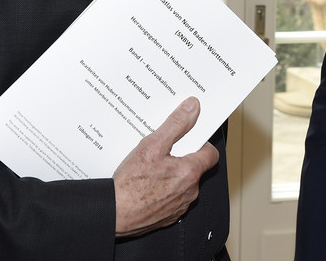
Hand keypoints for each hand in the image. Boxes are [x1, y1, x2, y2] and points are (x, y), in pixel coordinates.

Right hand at [112, 97, 217, 236]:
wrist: (114, 214)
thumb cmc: (130, 185)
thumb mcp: (152, 145)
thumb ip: (176, 124)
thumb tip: (191, 108)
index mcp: (190, 173)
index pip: (210, 153)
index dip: (201, 143)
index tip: (190, 137)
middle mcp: (189, 192)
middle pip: (195, 167)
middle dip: (181, 157)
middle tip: (163, 150)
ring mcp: (180, 206)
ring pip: (183, 183)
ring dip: (172, 174)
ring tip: (151, 168)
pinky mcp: (169, 216)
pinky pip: (173, 197)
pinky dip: (164, 189)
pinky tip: (148, 183)